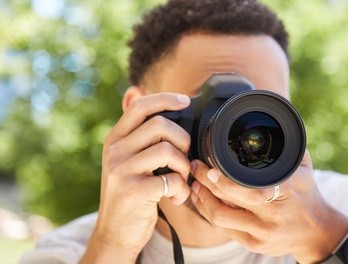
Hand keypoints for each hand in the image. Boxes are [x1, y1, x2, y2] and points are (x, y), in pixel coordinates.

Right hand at [81, 92, 191, 262]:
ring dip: (184, 167)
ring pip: (168, 150)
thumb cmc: (130, 194)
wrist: (114, 233)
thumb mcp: (128, 162)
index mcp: (115, 139)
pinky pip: (173, 179)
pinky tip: (176, 198)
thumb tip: (171, 113)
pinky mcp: (133, 191)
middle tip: (184, 159)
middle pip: (160, 125)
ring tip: (181, 181)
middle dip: (183, 140)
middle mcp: (115, 151)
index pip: (139, 106)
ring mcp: (122, 170)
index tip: (185, 100)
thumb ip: (142, 140)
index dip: (165, 99)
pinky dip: (182, 190)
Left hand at [190, 150, 347, 262]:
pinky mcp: (254, 244)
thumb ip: (286, 147)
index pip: (248, 188)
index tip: (208, 167)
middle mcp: (272, 215)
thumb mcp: (302, 166)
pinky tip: (201, 200)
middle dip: (204, 183)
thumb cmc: (307, 194)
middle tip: (195, 167)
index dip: (223, 181)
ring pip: (220, 218)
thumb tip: (270, 124)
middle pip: (227, 202)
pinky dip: (208, 212)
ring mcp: (262, 233)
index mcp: (285, 192)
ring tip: (194, 183)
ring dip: (202, 199)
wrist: (317, 231)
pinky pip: (223, 229)